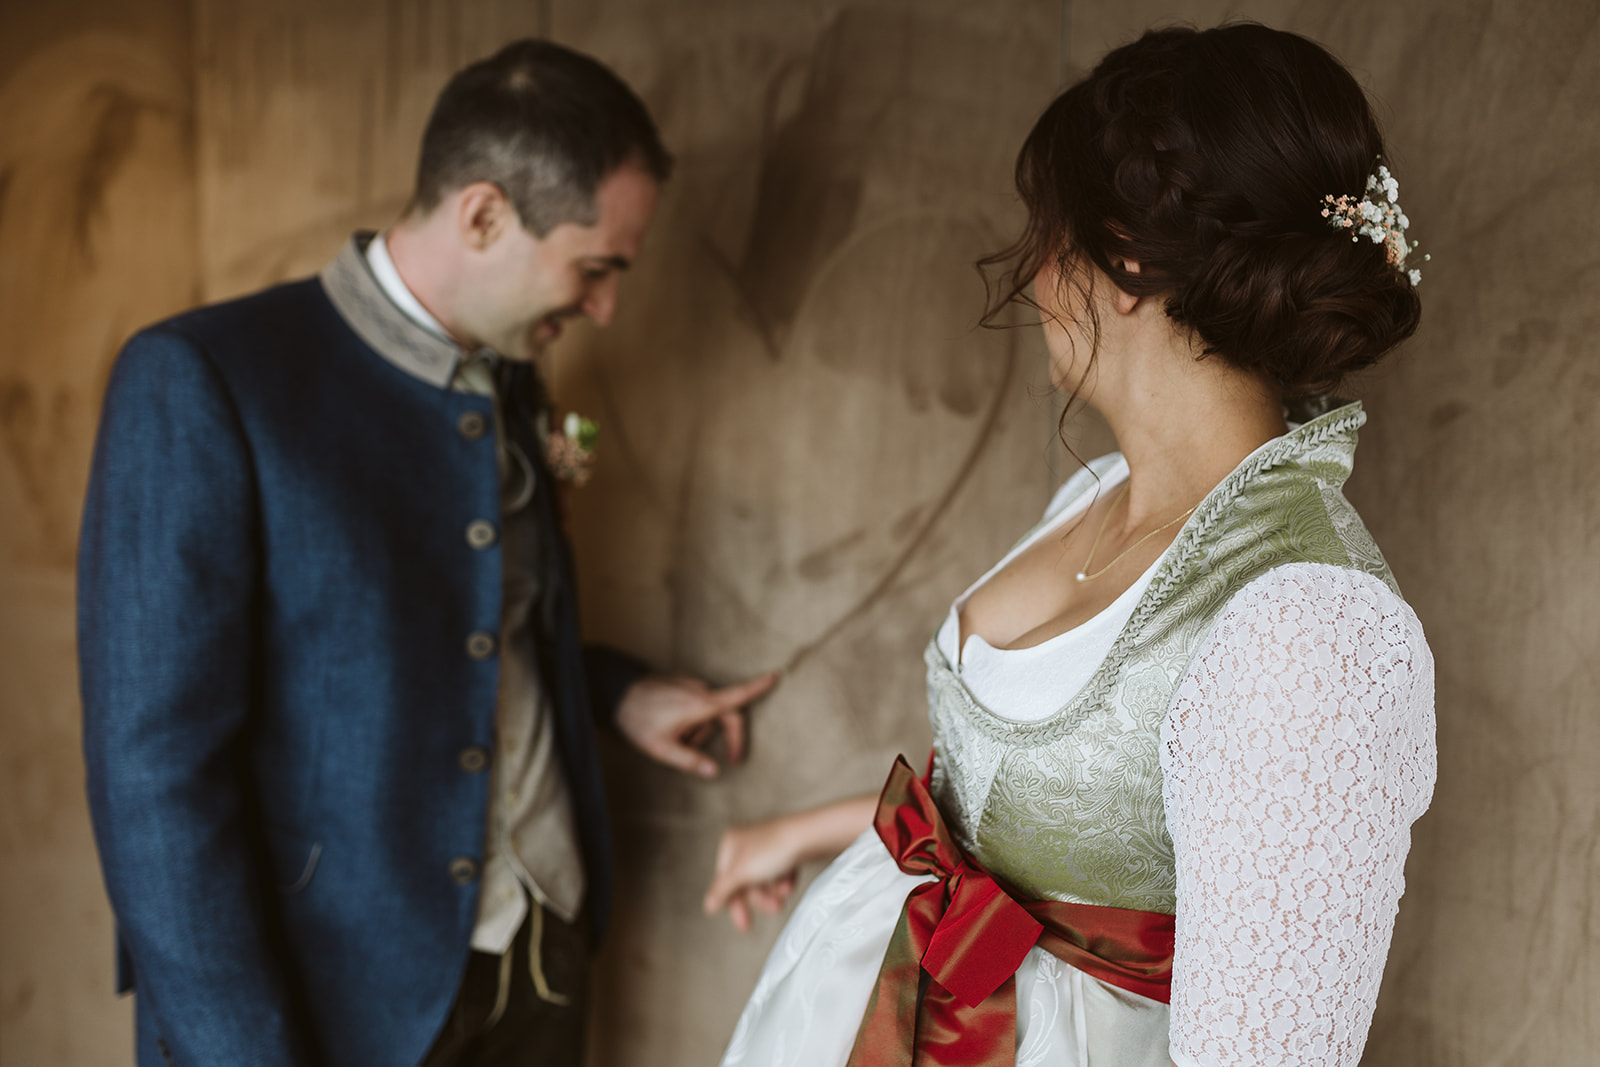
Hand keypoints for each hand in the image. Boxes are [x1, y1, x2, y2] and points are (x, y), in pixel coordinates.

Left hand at [615, 671, 777, 777]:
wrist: (616, 693)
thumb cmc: (638, 720)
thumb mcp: (661, 748)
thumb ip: (689, 760)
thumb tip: (714, 770)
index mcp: (699, 704)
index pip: (736, 696)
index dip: (757, 687)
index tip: (775, 676)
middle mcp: (698, 690)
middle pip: (727, 713)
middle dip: (728, 736)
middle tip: (731, 759)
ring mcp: (689, 685)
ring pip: (710, 710)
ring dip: (705, 729)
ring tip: (682, 742)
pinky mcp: (680, 685)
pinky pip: (698, 703)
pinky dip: (695, 719)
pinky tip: (676, 729)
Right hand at [704, 794, 877, 931]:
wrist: (810, 836)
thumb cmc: (774, 850)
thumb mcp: (741, 873)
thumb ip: (723, 891)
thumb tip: (708, 905)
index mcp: (730, 844)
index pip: (725, 881)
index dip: (734, 903)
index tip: (744, 925)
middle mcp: (746, 842)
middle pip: (746, 882)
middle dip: (760, 898)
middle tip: (774, 909)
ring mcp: (766, 846)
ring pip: (764, 880)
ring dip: (773, 892)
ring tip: (784, 894)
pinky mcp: (785, 850)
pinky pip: (780, 874)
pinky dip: (784, 882)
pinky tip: (790, 882)